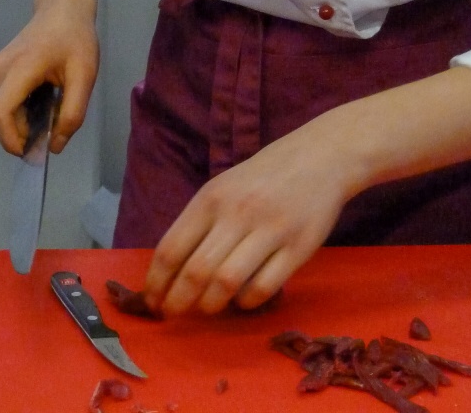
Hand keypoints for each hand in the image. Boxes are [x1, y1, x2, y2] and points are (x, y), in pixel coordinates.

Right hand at [0, 0, 101, 155]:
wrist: (63, 9)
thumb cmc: (75, 39)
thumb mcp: (84, 77)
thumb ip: (72, 113)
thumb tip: (55, 146)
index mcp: (19, 69)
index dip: (11, 140)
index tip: (34, 151)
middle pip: (1, 116)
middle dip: (24, 132)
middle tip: (54, 127)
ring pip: (4, 109)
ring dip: (24, 119)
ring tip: (52, 106)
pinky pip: (6, 99)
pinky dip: (22, 108)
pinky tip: (43, 97)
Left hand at [142, 118, 352, 315]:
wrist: (319, 158)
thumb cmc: (263, 177)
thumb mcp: (222, 187)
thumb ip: (198, 222)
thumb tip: (169, 270)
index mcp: (211, 198)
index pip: (171, 249)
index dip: (156, 283)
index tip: (152, 301)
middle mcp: (237, 213)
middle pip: (196, 272)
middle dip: (178, 302)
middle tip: (174, 314)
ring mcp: (269, 230)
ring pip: (227, 283)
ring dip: (210, 305)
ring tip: (208, 308)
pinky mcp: (298, 248)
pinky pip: (263, 287)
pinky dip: (246, 302)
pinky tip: (242, 298)